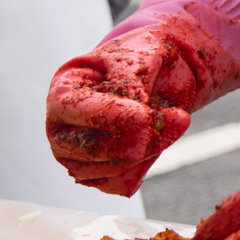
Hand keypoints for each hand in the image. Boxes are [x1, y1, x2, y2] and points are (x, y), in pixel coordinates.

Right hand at [44, 19, 239, 197]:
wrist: (163, 74)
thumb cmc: (144, 59)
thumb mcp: (141, 54)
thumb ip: (132, 78)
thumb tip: (135, 106)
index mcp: (63, 91)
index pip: (73, 109)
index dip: (108, 115)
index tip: (144, 115)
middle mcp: (62, 128)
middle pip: (86, 148)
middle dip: (134, 138)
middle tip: (177, 117)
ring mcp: (77, 156)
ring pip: (107, 170)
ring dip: (151, 149)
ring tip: (178, 119)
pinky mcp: (100, 175)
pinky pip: (120, 185)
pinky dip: (147, 166)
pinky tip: (164, 139)